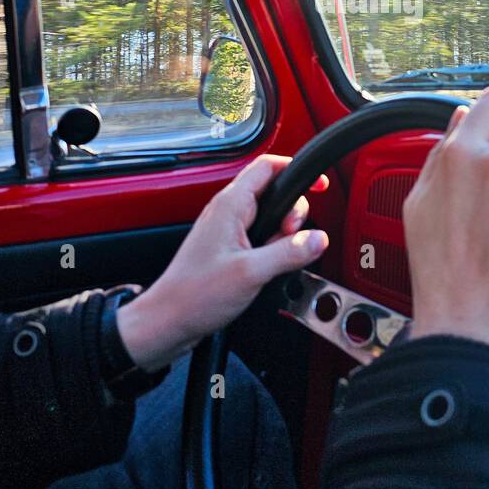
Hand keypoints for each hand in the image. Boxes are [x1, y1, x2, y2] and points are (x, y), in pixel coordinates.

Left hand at [116, 155, 328, 371]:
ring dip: (283, 235)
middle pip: (275, 192)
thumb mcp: (251, 273)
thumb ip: (289, 252)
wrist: (169, 321)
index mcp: (230, 205)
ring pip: (270, 217)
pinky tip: (268, 268)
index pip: (268, 167)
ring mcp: (229, 230)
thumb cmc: (195, 295)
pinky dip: (273, 248)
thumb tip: (317, 239)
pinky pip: (262, 237)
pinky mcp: (230, 248)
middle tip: (292, 237)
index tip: (319, 185)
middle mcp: (228, 212)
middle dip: (293, 213)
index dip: (296, 169)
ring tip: (276, 259)